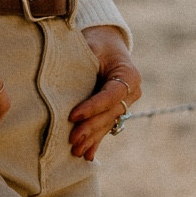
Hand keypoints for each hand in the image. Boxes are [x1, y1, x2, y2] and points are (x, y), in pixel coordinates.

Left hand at [69, 25, 141, 160]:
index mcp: (129, 75)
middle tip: (72, 138)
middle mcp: (131, 92)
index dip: (93, 107)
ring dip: (92, 138)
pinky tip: (87, 155)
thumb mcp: (92, 45)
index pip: (112, 95)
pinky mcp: (115, 111)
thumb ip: (84, 60)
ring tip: (76, 151)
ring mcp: (125, 104)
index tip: (73, 115)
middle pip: (109, 113)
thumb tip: (64, 74)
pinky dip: (96, 141)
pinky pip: (105, 128)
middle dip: (90, 127)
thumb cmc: (97, 41)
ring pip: (107, 124)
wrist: (106, 42)